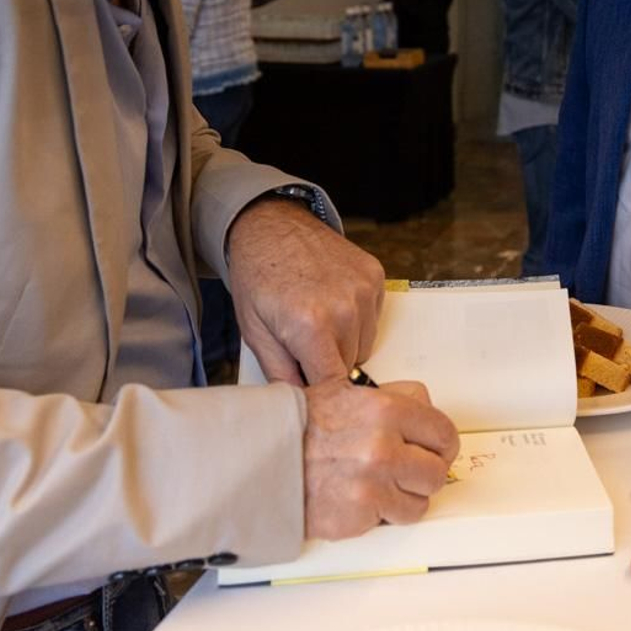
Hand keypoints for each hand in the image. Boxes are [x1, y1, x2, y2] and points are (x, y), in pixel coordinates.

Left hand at [226, 196, 384, 385]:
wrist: (270, 226)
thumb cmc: (258, 279)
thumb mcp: (255, 332)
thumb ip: (280, 374)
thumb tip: (303, 404)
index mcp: (311, 326)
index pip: (334, 384)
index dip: (321, 391)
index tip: (312, 389)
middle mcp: (344, 309)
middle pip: (349, 365)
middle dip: (327, 363)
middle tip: (302, 343)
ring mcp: (363, 290)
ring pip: (364, 345)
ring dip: (344, 342)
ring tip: (316, 320)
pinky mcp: (375, 276)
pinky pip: (373, 318)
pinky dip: (356, 318)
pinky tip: (331, 301)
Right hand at [303, 378, 458, 539]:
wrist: (263, 460)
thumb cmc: (298, 427)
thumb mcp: (344, 391)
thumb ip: (390, 397)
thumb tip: (423, 406)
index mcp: (385, 410)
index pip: (443, 433)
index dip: (440, 446)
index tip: (434, 452)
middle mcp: (384, 446)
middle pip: (436, 471)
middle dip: (423, 474)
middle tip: (406, 473)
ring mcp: (374, 484)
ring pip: (420, 502)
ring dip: (404, 498)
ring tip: (378, 487)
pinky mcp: (362, 515)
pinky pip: (392, 521)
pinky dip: (381, 515)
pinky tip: (360, 499)